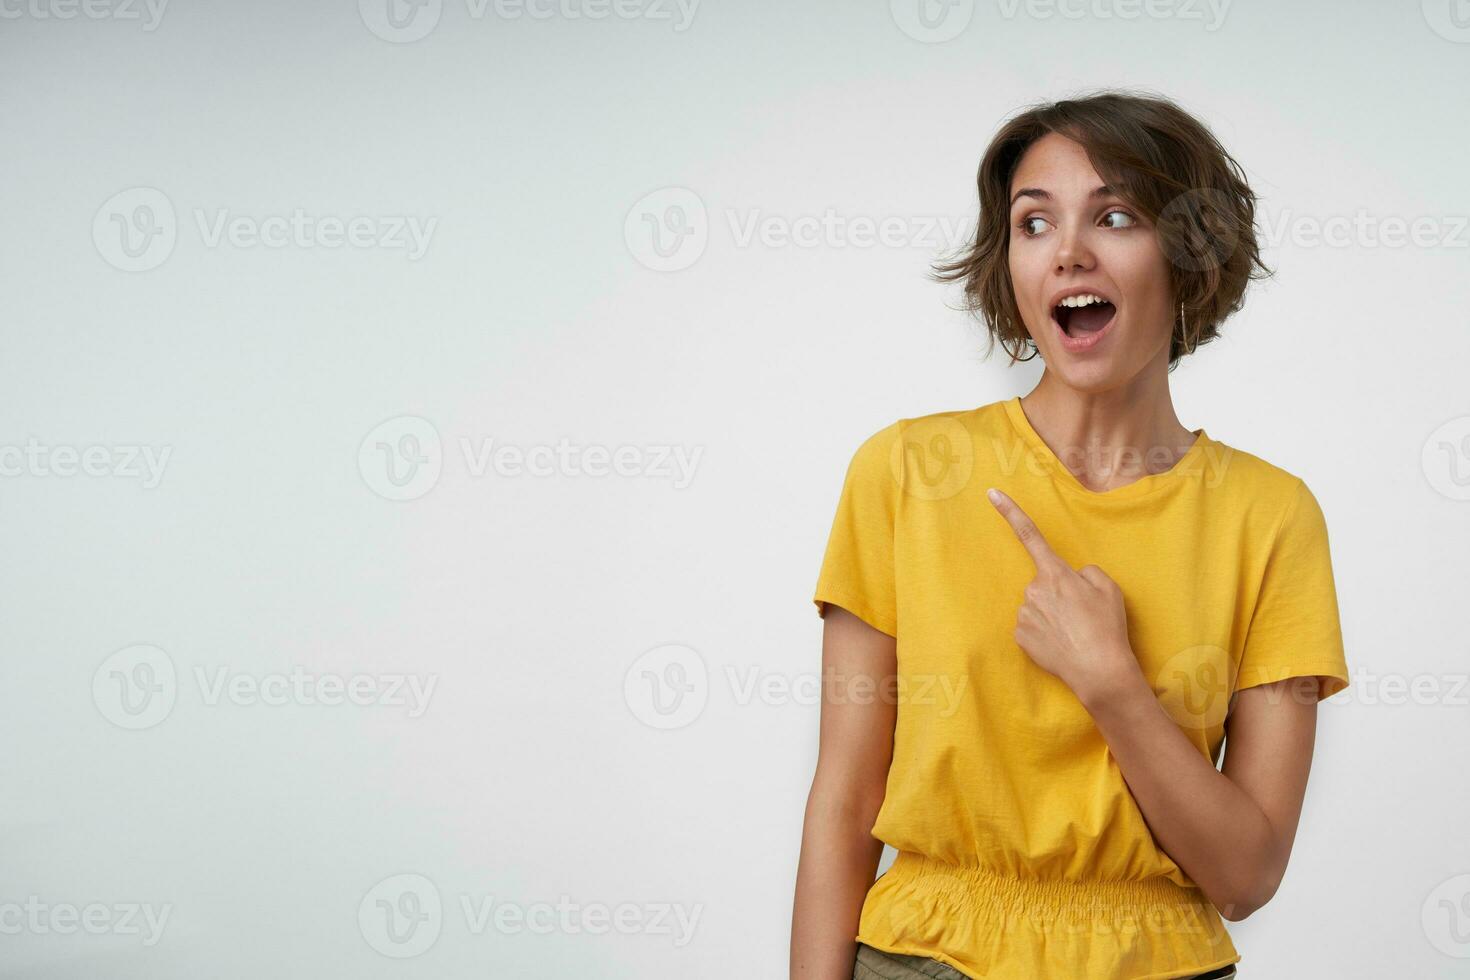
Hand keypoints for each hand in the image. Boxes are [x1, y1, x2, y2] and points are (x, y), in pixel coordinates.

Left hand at [986, 487, 1141, 701]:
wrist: (1099, 669)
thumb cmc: (1106, 626)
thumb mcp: (1108, 588)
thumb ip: (1086, 572)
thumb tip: (1072, 577)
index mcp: (1055, 573)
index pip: (1030, 535)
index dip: (1010, 512)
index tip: (991, 493)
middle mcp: (1033, 589)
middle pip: (1043, 584)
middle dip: (1058, 594)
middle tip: (1081, 615)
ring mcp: (1023, 614)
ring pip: (1037, 607)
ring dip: (1052, 616)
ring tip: (1074, 632)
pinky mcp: (1019, 637)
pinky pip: (1031, 628)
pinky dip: (1044, 634)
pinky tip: (1061, 644)